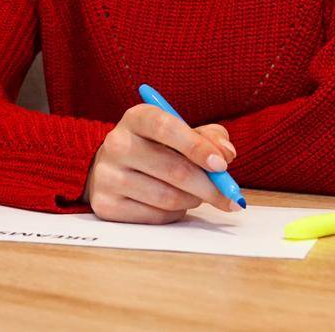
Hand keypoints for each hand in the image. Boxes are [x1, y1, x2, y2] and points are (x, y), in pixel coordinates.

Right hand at [82, 104, 239, 223]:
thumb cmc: (156, 148)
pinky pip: (155, 216)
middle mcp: (117, 144)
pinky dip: (175, 213)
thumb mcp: (182, 133)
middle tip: (229, 196)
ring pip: (167, 197)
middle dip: (209, 186)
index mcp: (136, 118)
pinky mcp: (105, 205)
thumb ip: (209, 137)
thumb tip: (226, 154)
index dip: (197, 146)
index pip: (166, 127)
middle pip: (173, 169)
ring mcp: (107, 176)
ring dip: (193, 200)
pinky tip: (174, 205)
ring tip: (196, 195)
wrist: (112, 168)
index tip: (222, 165)